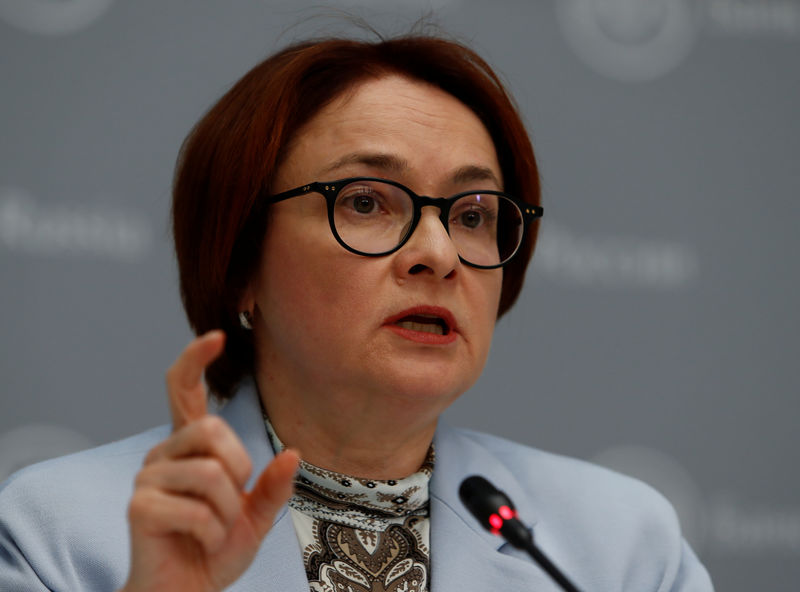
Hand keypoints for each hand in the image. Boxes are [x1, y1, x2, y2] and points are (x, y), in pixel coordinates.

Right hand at [120, 331, 298, 591]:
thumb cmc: (214, 550)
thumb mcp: (256, 517)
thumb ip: (273, 486)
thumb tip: (293, 453)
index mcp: (191, 447)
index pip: (183, 390)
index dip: (196, 360)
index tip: (218, 336)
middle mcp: (165, 453)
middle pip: (212, 428)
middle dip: (238, 469)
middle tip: (233, 504)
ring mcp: (147, 478)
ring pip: (209, 472)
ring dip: (228, 511)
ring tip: (215, 529)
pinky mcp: (138, 506)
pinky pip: (195, 509)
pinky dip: (212, 532)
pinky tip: (200, 541)